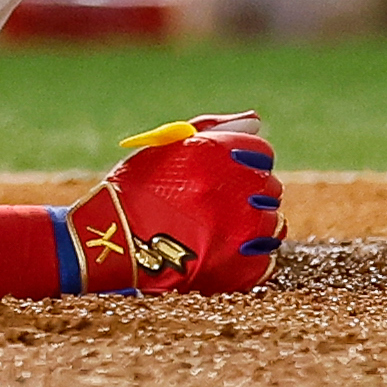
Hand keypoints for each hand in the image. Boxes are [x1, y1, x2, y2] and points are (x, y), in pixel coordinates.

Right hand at [62, 112, 280, 294]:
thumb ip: (214, 129)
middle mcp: (236, 188)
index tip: (228, 171)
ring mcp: (245, 230)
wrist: (114, 243)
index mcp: (216, 154)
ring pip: (272, 221)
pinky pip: (266, 255)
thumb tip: (256, 120)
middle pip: (268, 185)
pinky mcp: (246, 265)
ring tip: (215, 228)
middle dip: (247, 191)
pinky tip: (220, 249)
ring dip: (251, 222)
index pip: (260, 151)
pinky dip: (248, 254)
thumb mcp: (166, 147)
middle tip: (215, 202)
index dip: (244, 160)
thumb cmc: (135, 190)